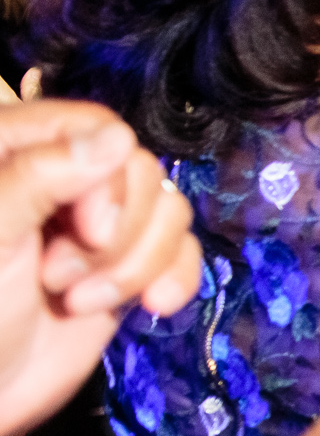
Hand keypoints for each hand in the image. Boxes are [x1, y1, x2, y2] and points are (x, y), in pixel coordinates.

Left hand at [0, 102, 201, 435]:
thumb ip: (42, 177)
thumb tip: (119, 139)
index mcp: (19, 156)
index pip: (96, 129)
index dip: (109, 178)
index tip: (89, 231)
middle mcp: (65, 182)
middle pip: (140, 171)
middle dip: (118, 234)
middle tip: (61, 278)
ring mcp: (101, 226)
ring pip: (169, 211)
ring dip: (137, 265)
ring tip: (80, 302)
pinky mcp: (131, 267)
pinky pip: (185, 249)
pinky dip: (176, 277)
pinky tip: (155, 306)